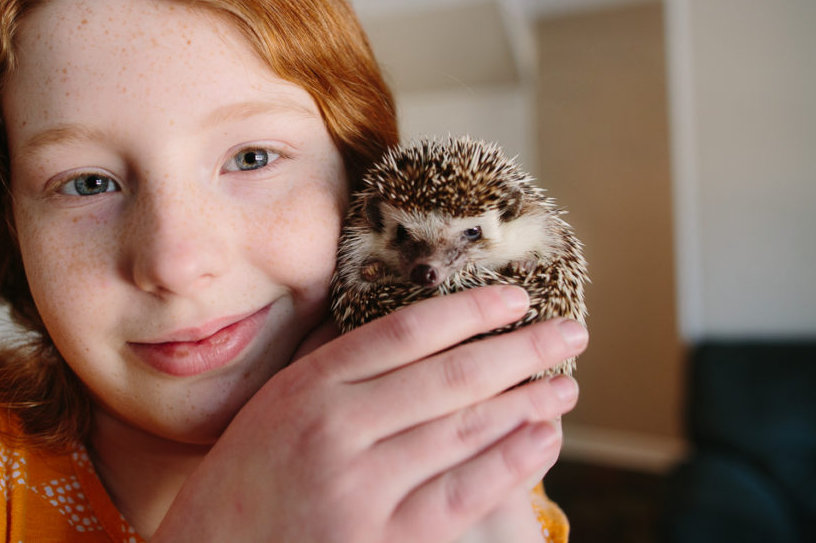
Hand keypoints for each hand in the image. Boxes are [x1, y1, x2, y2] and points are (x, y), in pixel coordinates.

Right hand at [153, 286, 586, 542]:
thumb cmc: (246, 480)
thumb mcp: (274, 405)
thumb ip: (330, 364)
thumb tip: (404, 328)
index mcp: (309, 386)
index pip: (404, 333)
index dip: (469, 311)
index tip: (515, 297)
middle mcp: (335, 428)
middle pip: (448, 376)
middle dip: (519, 351)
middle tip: (569, 334)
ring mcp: (360, 488)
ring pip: (463, 431)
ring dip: (526, 402)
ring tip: (565, 385)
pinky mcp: (381, 540)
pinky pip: (462, 494)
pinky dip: (510, 462)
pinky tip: (542, 440)